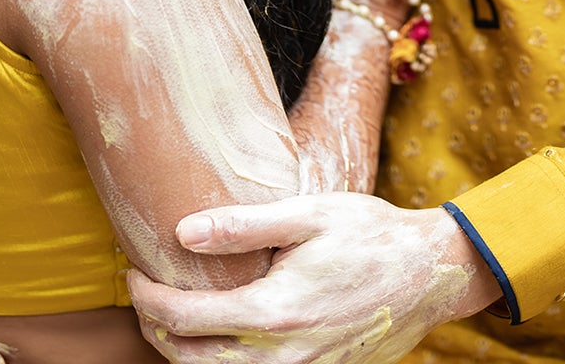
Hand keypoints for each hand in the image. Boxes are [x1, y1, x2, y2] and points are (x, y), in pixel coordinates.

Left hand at [127, 193, 500, 363]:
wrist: (431, 274)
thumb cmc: (372, 235)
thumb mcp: (310, 215)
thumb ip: (245, 225)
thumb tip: (182, 231)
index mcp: (274, 313)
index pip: (183, 319)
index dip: (147, 298)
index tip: (133, 273)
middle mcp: (282, 356)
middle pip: (189, 360)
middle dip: (155, 330)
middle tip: (145, 297)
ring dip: (184, 353)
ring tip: (173, 319)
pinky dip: (222, 363)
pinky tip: (220, 336)